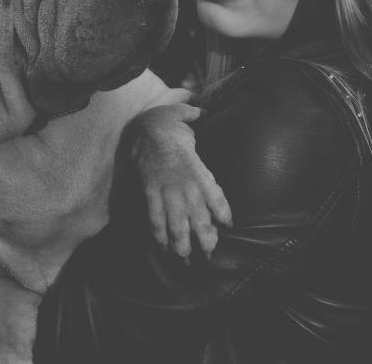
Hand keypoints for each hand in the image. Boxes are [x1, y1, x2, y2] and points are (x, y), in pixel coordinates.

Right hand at [129, 103, 231, 258]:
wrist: (142, 127)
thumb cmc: (169, 124)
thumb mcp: (189, 121)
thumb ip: (200, 122)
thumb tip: (206, 111)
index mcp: (197, 167)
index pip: (214, 193)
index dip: (222, 210)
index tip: (229, 224)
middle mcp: (183, 182)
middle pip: (197, 215)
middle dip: (204, 237)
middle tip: (209, 255)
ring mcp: (166, 189)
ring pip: (175, 221)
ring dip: (181, 242)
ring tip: (186, 260)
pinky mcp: (150, 192)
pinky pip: (154, 216)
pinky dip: (158, 234)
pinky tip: (163, 248)